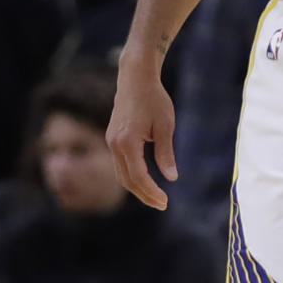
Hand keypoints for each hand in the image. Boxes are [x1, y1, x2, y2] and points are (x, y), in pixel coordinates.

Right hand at [106, 64, 177, 210]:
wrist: (135, 77)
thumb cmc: (154, 99)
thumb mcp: (165, 126)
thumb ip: (166, 153)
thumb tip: (171, 178)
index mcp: (127, 141)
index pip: (138, 176)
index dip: (151, 192)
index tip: (165, 202)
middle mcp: (114, 144)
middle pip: (127, 180)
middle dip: (144, 195)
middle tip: (162, 205)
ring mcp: (110, 141)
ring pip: (121, 174)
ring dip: (137, 188)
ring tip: (155, 197)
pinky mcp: (112, 138)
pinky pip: (120, 164)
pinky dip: (132, 176)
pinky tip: (145, 181)